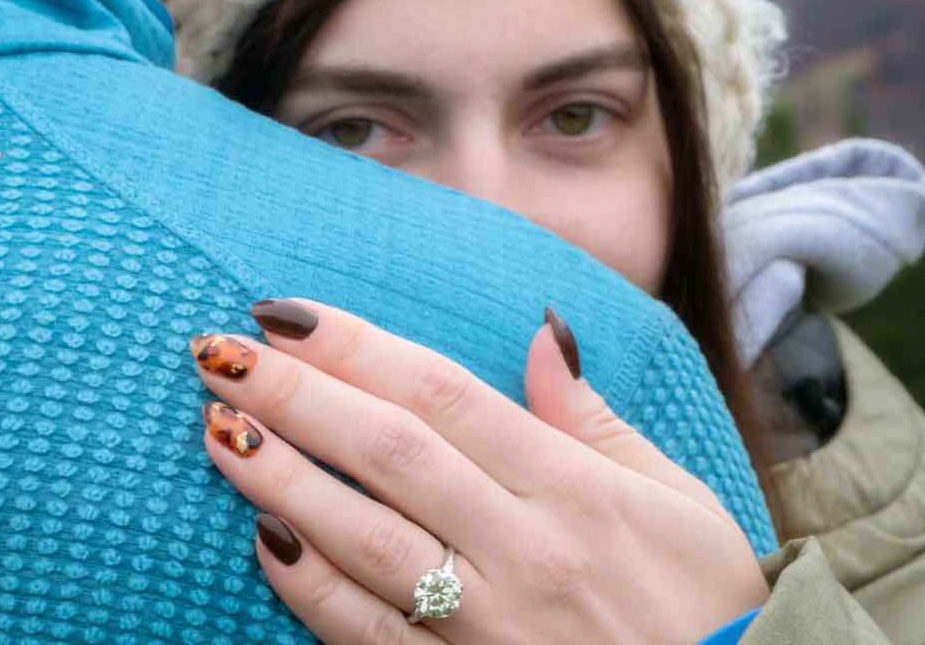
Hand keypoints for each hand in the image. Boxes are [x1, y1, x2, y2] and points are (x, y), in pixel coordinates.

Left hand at [189, 300, 766, 642]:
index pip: (440, 393)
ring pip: (364, 540)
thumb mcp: (675, 497)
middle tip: (215, 350)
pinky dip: (312, 590)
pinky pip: (368, 637)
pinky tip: (264, 540)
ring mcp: (491, 625)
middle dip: (293, 394)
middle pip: (387, 451)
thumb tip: (540, 330)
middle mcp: (524, 549)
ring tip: (218, 429)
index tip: (282, 312)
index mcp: (572, 487)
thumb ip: (590, 416)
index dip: (353, 345)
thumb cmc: (709, 605)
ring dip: (281, 479)